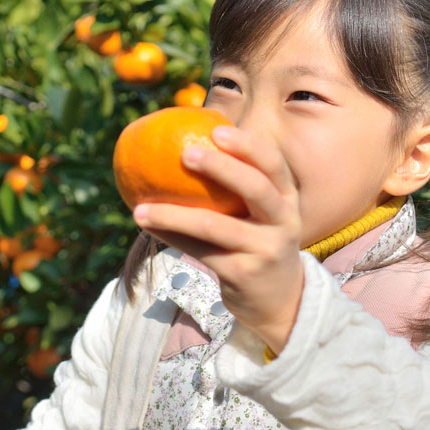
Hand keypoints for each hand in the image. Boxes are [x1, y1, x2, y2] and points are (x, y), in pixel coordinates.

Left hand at [132, 124, 303, 353]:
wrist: (280, 300)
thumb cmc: (259, 241)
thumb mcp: (262, 213)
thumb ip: (239, 185)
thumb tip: (186, 141)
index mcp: (287, 198)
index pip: (273, 164)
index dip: (247, 145)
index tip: (216, 129)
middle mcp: (284, 221)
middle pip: (255, 188)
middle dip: (221, 167)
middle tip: (183, 153)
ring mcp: (265, 249)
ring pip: (216, 227)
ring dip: (174, 214)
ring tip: (141, 207)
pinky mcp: (243, 273)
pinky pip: (200, 252)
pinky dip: (172, 238)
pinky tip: (147, 227)